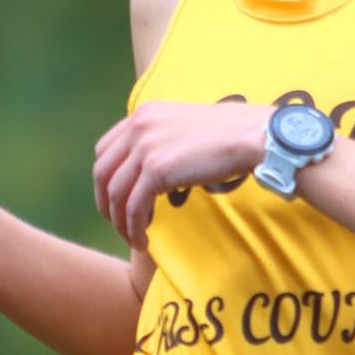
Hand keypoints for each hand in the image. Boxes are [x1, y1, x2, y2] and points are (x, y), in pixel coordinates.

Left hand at [92, 101, 270, 248]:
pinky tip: (143, 241)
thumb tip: (153, 170)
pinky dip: (134, 228)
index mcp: (143, 114)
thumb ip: (162, 140)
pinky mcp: (157, 169)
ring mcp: (146, 147)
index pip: (105, 150)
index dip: (105, 179)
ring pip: (116, 194)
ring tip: (135, 239)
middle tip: (118, 224)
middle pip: (102, 173)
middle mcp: (138, 127)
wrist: (252, 136)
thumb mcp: (184, 126)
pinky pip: (134, 207)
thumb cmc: (230, 134)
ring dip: (121, 222)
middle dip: (106, 204)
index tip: (116, 200)